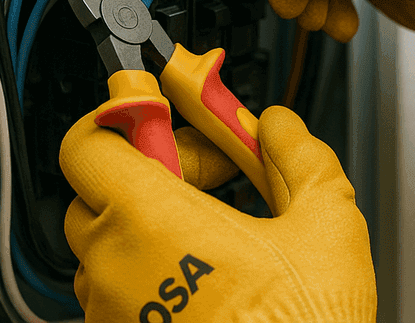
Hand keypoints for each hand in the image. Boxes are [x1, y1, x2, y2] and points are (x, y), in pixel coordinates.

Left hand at [60, 105, 375, 321]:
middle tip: (210, 175)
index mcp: (151, 219)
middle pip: (97, 187)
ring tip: (215, 231)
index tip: (159, 111)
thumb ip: (297, 154)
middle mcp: (113, 266)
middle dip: (152, 169)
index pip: (88, 141)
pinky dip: (151, 270)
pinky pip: (117, 290)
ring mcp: (111, 312)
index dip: (122, 116)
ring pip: (106, 242)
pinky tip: (208, 275)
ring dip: (148, 223)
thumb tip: (278, 127)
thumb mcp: (326, 219)